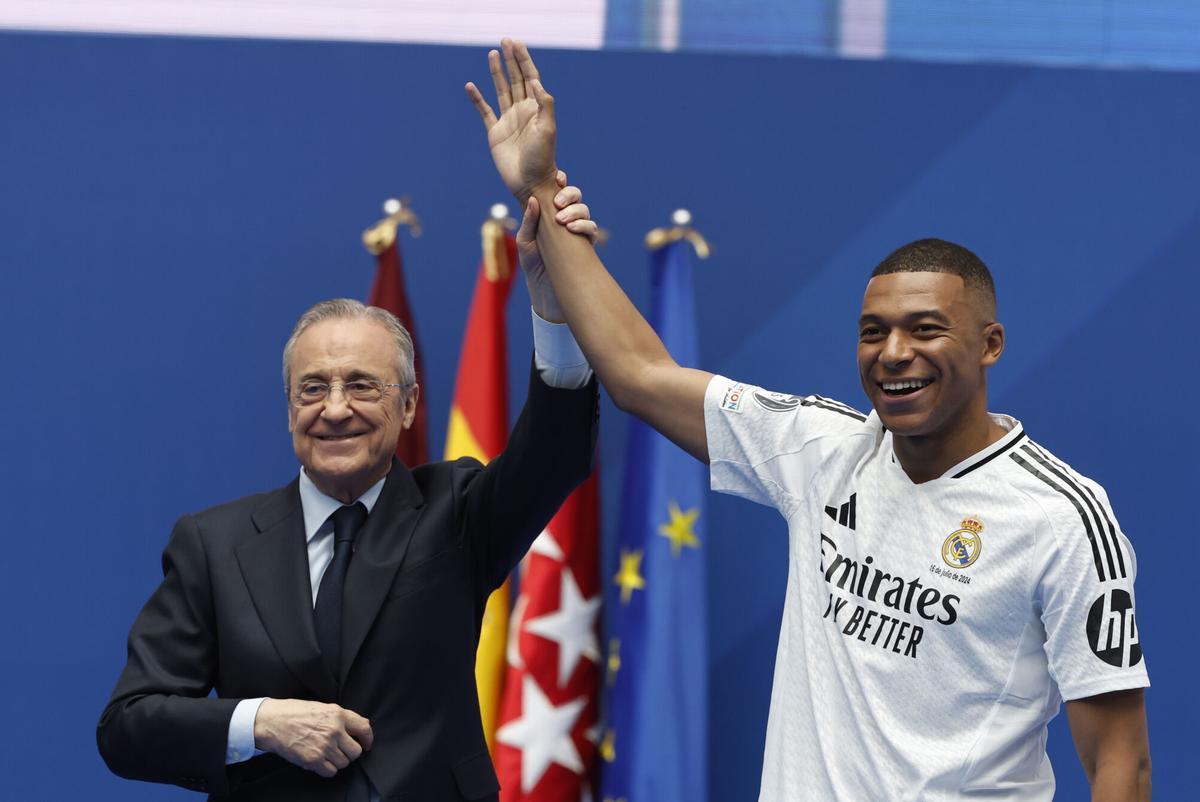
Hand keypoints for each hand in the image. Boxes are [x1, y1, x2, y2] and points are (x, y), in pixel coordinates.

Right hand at [253, 698, 372, 777]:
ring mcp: (324, 746)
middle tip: (341, 750)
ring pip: (344, 763)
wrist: (272, 722)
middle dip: (350, 753)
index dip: (368, 739)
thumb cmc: (295, 713)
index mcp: (338, 714)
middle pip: (356, 751)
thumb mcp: (322, 707)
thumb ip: (341, 717)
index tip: (367, 744)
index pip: (364, 728)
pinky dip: (327, 769)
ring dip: (337, 761)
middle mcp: (334, 730)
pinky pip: (331, 771)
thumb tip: (359, 727)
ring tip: (326, 754)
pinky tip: (320, 760)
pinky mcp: (313, 760)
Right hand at [466, 38, 557, 201]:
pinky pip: (484, 111)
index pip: (530, 77)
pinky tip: (470, 86)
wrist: (530, 183)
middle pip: (516, 79)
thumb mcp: (548, 129)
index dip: (523, 60)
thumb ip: (544, 103)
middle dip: (511, 60)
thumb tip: (535, 80)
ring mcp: (508, 121)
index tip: (516, 44)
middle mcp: (522, 111)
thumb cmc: (542, 158)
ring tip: (492, 54)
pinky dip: (477, 99)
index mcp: (536, 108)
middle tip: (505, 40)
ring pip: (501, 90)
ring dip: (496, 72)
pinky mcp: (495, 132)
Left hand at [517, 170, 597, 322]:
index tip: (558, 178)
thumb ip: (529, 221)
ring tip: (562, 220)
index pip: (557, 191)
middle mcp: (565, 219)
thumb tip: (533, 199)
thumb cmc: (533, 265)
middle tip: (558, 202)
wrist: (546, 292)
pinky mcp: (586, 245)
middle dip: (569, 194)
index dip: (560, 182)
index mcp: (549, 214)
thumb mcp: (525, 242)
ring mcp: (577, 231)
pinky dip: (584, 225)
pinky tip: (572, 229)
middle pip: (575, 196)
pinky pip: (591, 229)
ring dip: (576, 210)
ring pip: (584, 210)